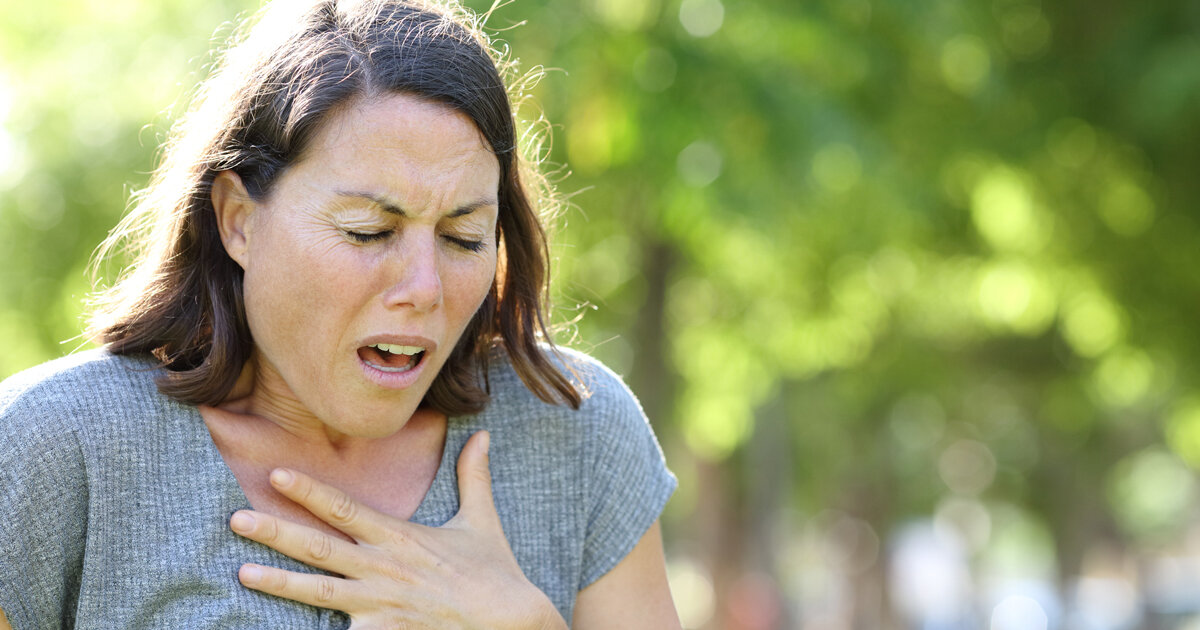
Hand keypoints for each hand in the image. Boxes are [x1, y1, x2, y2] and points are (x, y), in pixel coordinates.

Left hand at [228, 431, 566, 629]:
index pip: (346, 508)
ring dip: (280, 583)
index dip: (310, 491)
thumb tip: (482, 434)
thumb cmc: (494, 572)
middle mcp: (384, 569)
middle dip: (276, 532)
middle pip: (320, 547)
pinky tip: (285, 628)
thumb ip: (473, 477)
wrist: (512, 621)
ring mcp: (381, 605)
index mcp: (401, 537)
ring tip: (243, 574)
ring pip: (320, 593)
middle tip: (236, 519)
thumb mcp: (482, 520)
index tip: (277, 473)